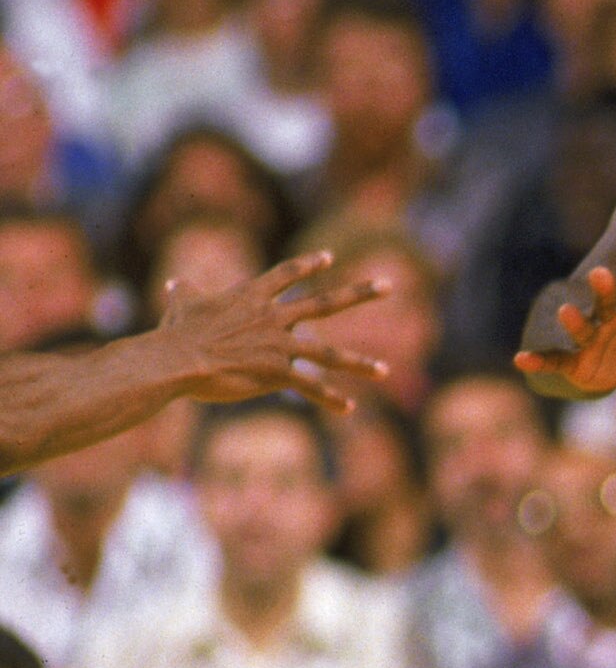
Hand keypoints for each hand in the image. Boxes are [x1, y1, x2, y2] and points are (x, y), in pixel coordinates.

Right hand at [160, 248, 393, 409]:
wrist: (179, 359)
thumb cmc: (177, 332)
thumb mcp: (182, 304)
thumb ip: (185, 292)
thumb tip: (175, 282)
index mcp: (252, 296)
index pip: (287, 274)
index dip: (308, 265)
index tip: (329, 258)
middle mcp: (274, 316)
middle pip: (325, 303)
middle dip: (360, 293)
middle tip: (389, 285)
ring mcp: (279, 344)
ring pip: (328, 353)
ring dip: (358, 363)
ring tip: (385, 371)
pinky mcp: (276, 373)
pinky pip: (309, 387)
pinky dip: (329, 399)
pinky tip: (348, 409)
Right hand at [519, 241, 615, 399]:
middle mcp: (608, 314)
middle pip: (607, 301)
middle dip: (603, 290)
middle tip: (600, 274)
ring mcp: (590, 336)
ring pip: (582, 328)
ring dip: (574, 321)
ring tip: (565, 311)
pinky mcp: (573, 361)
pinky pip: (555, 361)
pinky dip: (538, 361)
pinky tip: (521, 359)